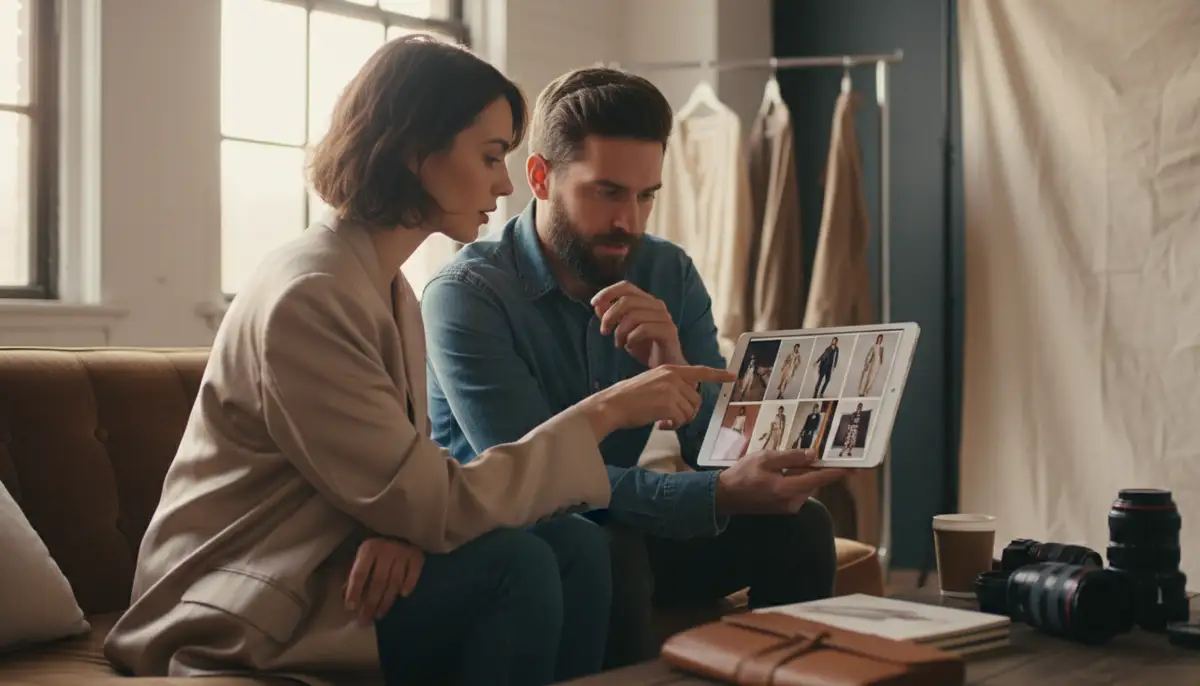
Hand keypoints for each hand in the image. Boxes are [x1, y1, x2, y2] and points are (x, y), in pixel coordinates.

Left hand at [344, 537, 424, 624]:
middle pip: (378, 582)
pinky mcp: (417, 556)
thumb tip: (345, 595)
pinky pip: (413, 575)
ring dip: (386, 601)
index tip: (350, 609)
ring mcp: (403, 553)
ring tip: (379, 615)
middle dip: (370, 604)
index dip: (354, 592)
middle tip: (365, 620)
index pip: (360, 573)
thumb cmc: (379, 548)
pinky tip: (403, 596)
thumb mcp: (363, 556)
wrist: (404, 531)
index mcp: (369, 548)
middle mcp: (386, 550)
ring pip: (394, 582)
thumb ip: (356, 573)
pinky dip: (408, 585)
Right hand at [578, 364, 735, 436]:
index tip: (733, 376)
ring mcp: (671, 390)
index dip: (718, 375)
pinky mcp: (668, 404)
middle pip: (696, 400)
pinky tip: (660, 424)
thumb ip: (671, 387)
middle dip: (688, 413)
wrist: (612, 405)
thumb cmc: (628, 398)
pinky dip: (673, 426)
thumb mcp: (652, 383)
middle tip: (672, 419)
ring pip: (690, 411)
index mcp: (669, 370)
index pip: (699, 371)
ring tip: (662, 420)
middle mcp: (673, 377)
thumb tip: (687, 403)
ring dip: (679, 420)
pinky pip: (681, 420)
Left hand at [590, 281, 684, 367]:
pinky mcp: (669, 331)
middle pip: (627, 300)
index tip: (593, 303)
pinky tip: (629, 347)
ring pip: (634, 315)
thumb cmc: (644, 347)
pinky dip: (631, 338)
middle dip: (610, 316)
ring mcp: (665, 318)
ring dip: (620, 331)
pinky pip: (644, 329)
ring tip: (619, 343)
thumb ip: (611, 316)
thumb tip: (598, 304)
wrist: (664, 366)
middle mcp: (657, 305)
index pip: (626, 287)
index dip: (608, 292)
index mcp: (646, 301)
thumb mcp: (623, 330)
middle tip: (604, 331)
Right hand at [715, 448, 848, 516]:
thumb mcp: (766, 459)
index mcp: (788, 489)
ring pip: (804, 485)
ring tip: (794, 459)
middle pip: (813, 481)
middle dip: (817, 467)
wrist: (724, 497)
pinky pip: (796, 490)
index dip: (837, 472)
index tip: (854, 467)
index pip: (819, 479)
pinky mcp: (783, 508)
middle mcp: (792, 502)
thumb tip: (813, 455)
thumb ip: (791, 457)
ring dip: (804, 473)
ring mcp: (788, 507)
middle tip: (822, 452)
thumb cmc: (742, 475)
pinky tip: (784, 470)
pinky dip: (795, 479)